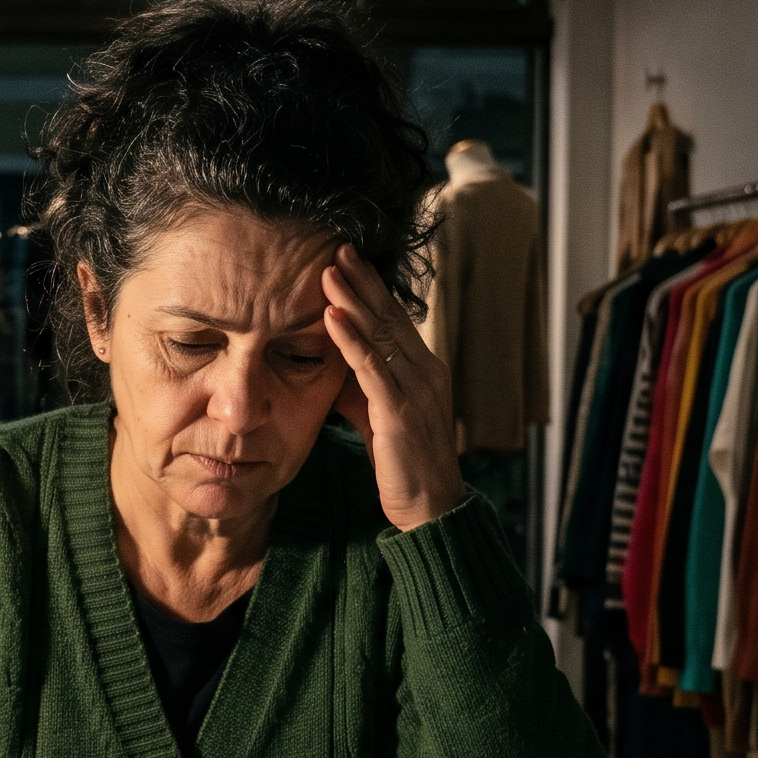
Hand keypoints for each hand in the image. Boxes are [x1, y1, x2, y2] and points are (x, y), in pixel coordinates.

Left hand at [325, 244, 469, 531]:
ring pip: (381, 335)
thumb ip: (360, 389)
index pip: (395, 321)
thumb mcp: (378, 418)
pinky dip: (351, 339)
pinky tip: (333, 316)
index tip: (348, 262)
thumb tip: (334, 368)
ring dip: (353, 299)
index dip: (372, 290)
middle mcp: (426, 372)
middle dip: (363, 281)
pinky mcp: (400, 412)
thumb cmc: (404, 465)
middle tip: (338, 247)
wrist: (429, 510)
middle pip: (390, 317)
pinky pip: (372, 367)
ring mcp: (416, 390)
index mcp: (424, 371)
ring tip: (329, 270)